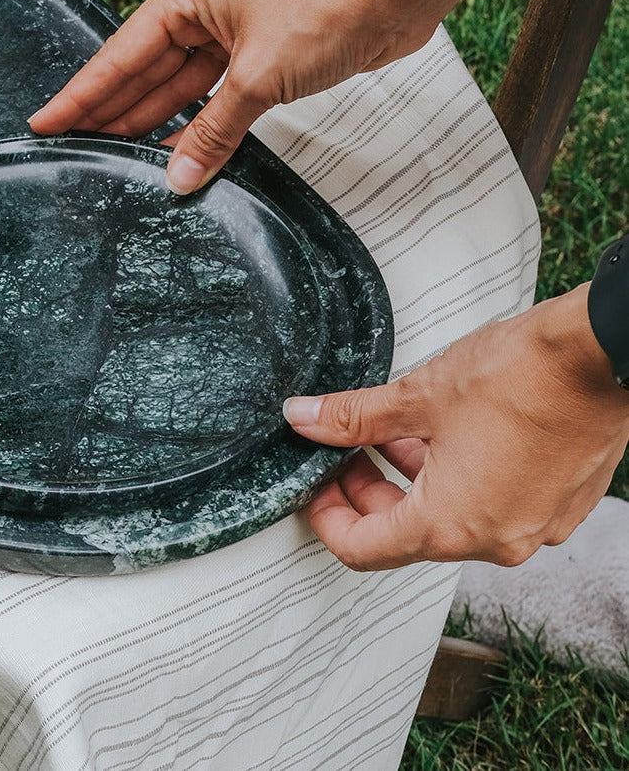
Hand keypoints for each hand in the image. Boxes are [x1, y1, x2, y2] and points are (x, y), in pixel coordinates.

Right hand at [28, 0, 440, 192]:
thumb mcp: (257, 78)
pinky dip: (197, 126)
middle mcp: (201, 13)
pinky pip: (213, 98)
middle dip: (110, 112)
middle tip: (71, 149)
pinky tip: (175, 154)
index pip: (119, 55)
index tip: (45, 120)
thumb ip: (212, 132)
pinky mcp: (259, 58)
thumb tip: (178, 178)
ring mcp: (230, 36)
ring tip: (111, 157)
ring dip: (152, 124)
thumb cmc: (326, 7)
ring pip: (177, 88)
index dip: (81, 94)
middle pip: (142, 73)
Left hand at [284, 286, 628, 569]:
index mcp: (453, 526)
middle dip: (365, 491)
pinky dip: (454, 477)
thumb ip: (352, 417)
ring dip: (410, 478)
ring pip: (448, 517)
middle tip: (343, 449)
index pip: (364, 549)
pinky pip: (489, 504)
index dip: (325, 517)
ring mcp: (533, 526)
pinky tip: (441, 431)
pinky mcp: (556, 504)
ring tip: (389, 430)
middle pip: (405, 535)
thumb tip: (305, 419)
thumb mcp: (417, 395)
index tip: (311, 487)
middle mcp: (497, 540)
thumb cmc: (523, 376)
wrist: (602, 356)